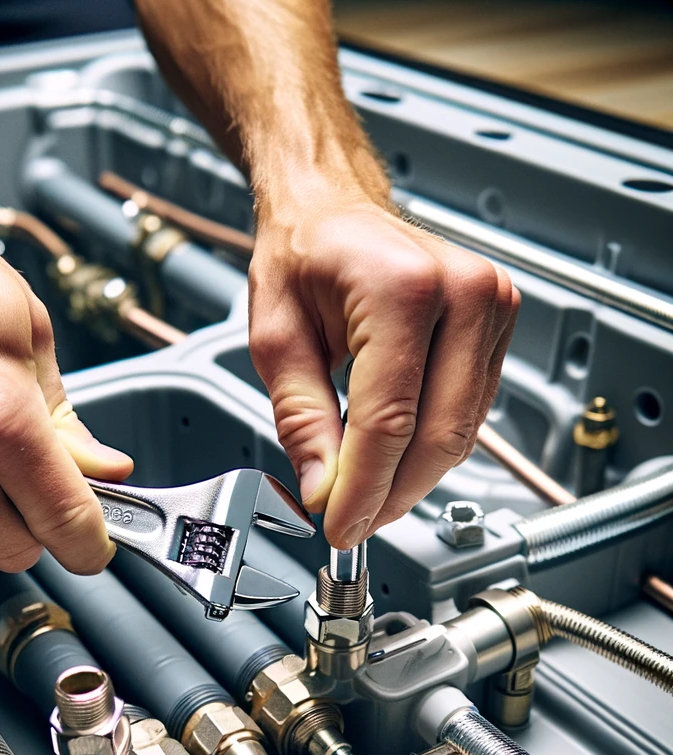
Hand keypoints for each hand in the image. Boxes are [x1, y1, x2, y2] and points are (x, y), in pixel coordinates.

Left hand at [248, 184, 518, 547]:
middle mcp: (463, 293)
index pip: (390, 421)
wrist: (332, 208)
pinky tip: (391, 459)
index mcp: (403, 288)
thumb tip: (322, 488)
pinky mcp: (498, 325)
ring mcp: (492, 307)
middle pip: (438, 435)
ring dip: (412, 478)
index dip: (364, 489)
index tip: (338, 526)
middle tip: (351, 523)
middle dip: (392, 495)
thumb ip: (300, 418)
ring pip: (460, 433)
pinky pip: (469, 412)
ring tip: (364, 495)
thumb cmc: (304, 253)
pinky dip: (429, 447)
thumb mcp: (276, 337)